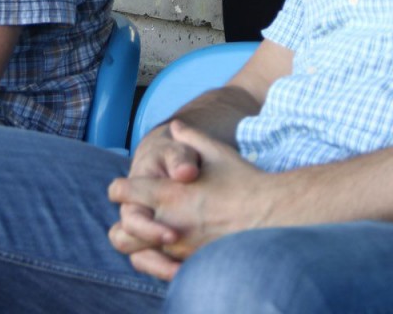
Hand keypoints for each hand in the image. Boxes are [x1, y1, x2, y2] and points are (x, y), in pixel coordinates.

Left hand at [108, 121, 274, 279]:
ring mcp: (179, 246)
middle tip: (140, 213)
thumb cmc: (245, 181)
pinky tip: (176, 246)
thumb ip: (191, 137)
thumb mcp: (217, 152)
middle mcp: (168, 220)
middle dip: (129, 220)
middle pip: (123, 227)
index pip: (122, 191)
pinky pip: (163, 267)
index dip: (121, 189)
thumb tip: (176, 125)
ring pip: (140, 251)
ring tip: (157, 230)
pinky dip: (163, 259)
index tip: (130, 189)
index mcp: (169, 192)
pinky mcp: (192, 262)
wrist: (272, 213)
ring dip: (143, 241)